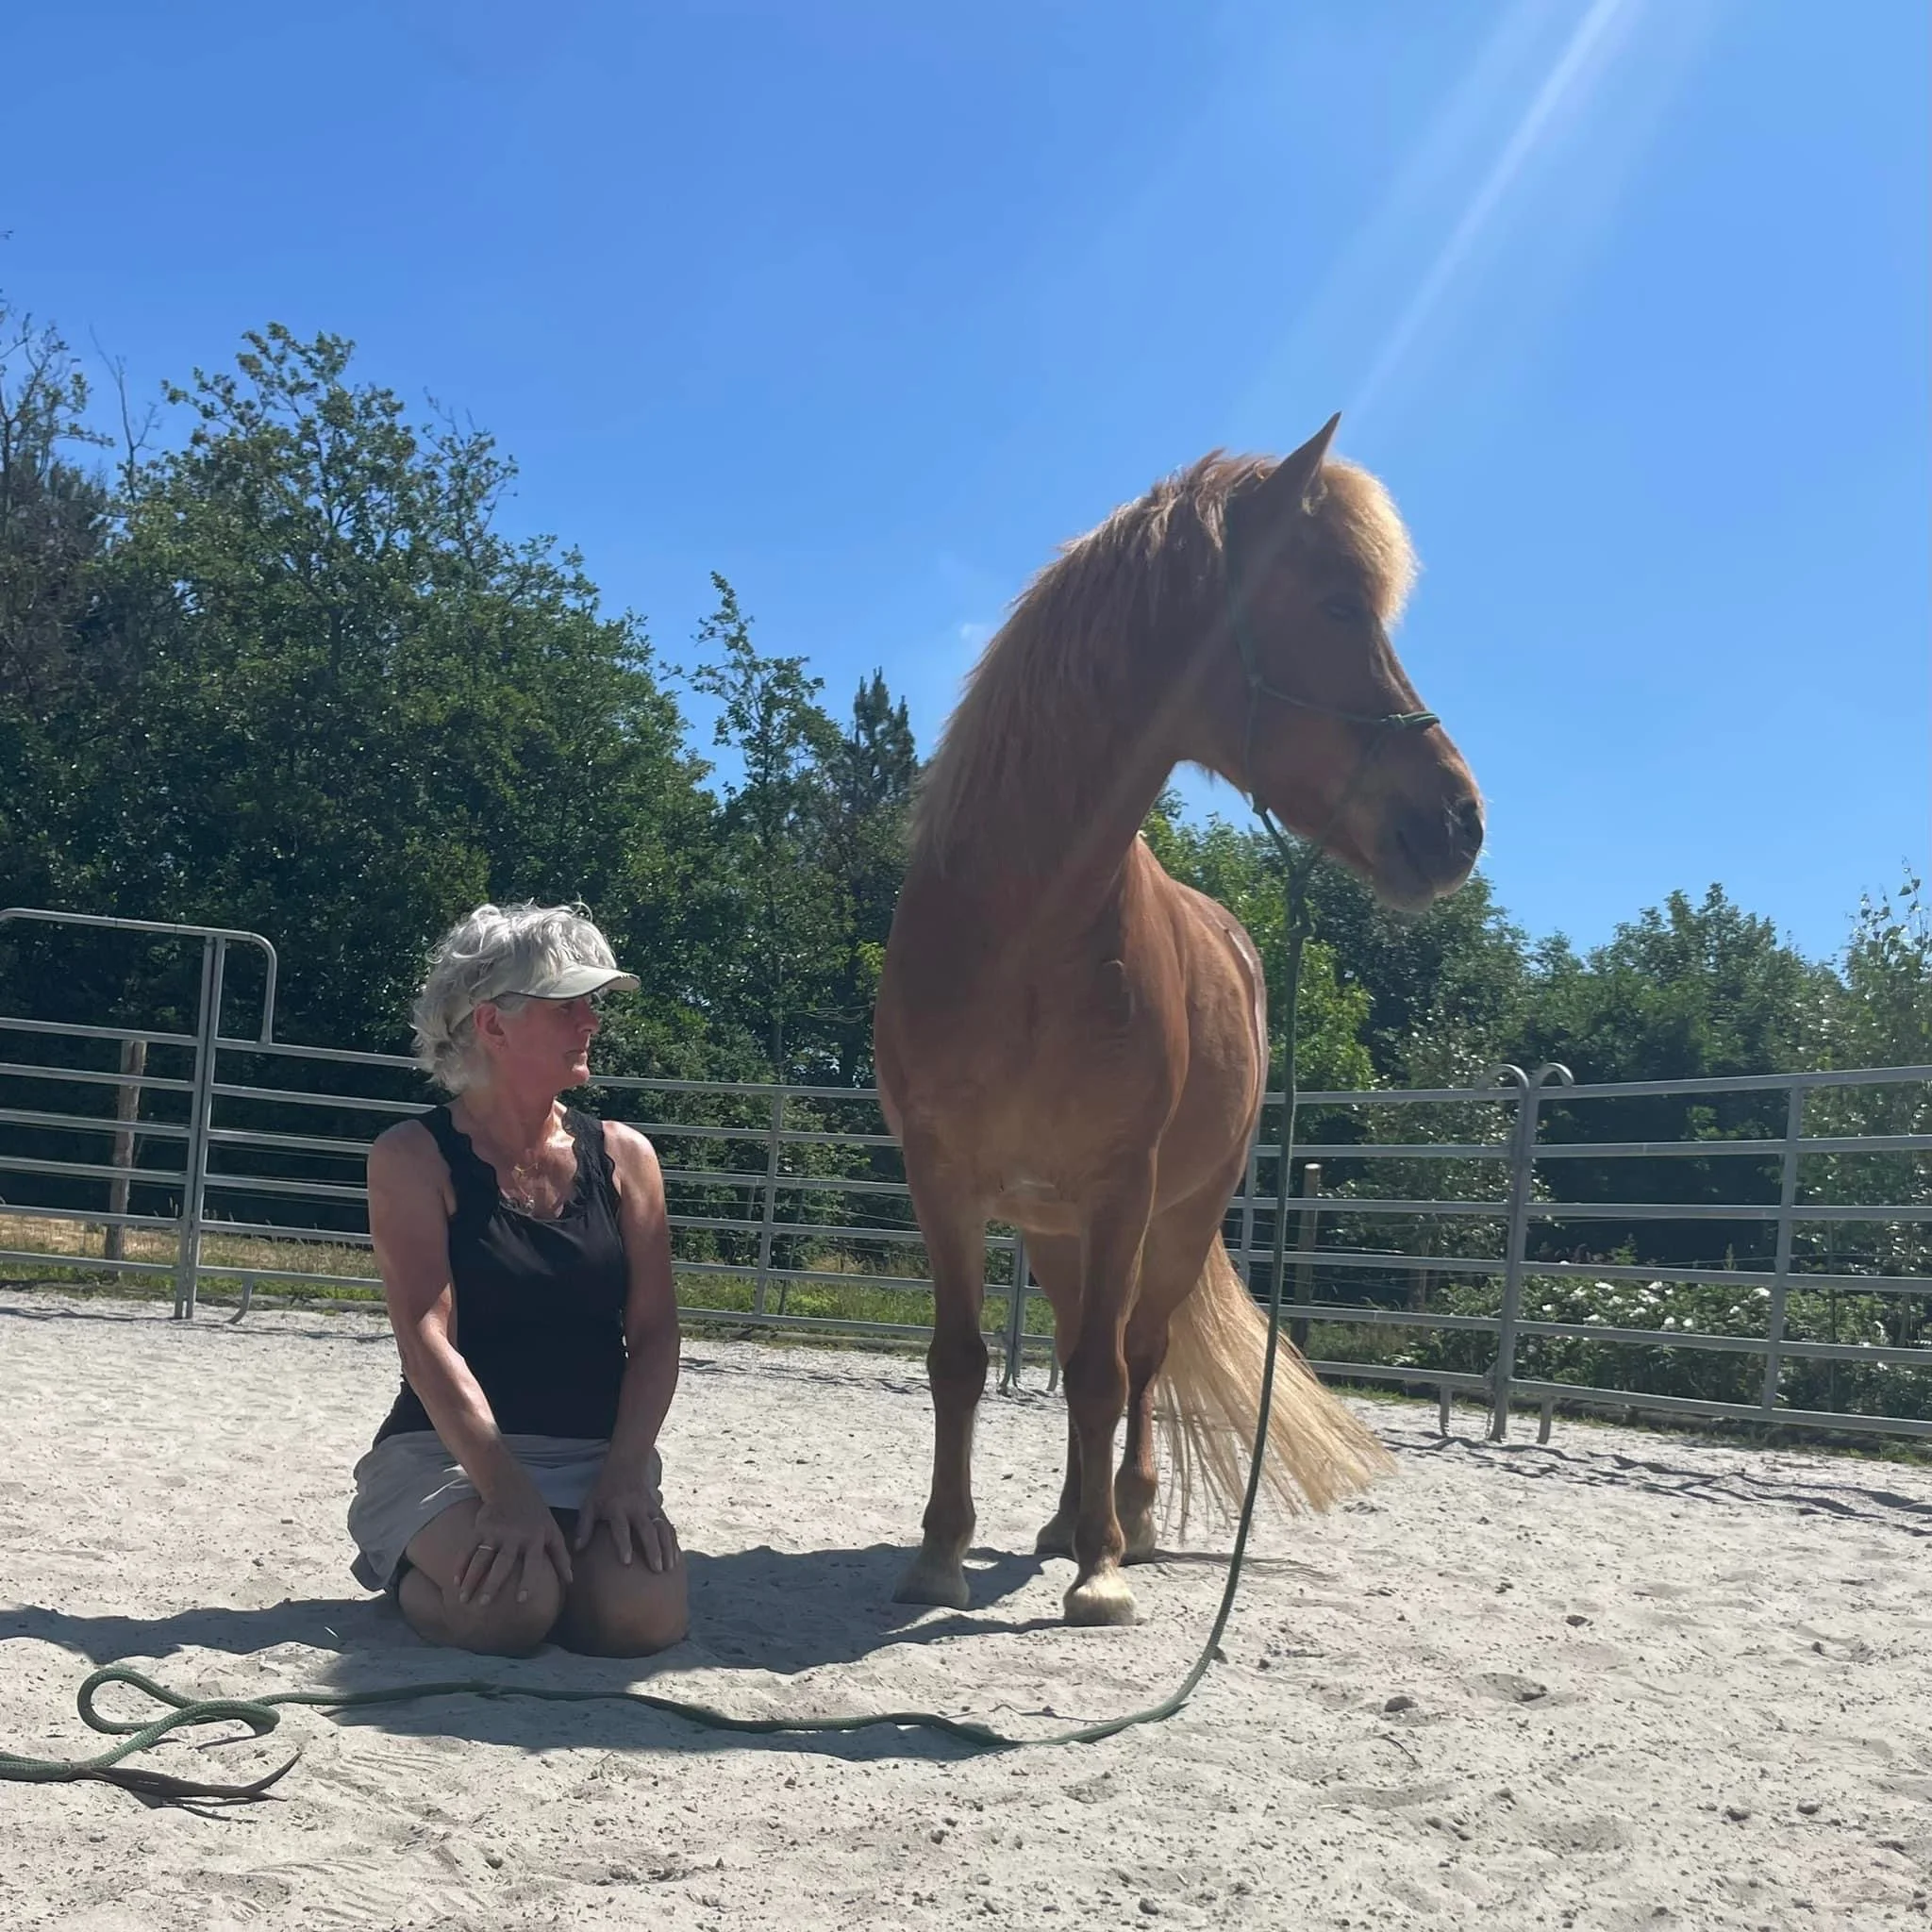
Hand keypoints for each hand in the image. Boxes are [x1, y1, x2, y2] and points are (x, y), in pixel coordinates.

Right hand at [460, 1481, 572, 1606]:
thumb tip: (570, 1581)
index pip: (533, 1563)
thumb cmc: (536, 1515)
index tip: (522, 1600)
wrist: (512, 1487)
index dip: (528, 1581)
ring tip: (464, 1599)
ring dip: (472, 1578)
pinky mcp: (480, 1527)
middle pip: (503, 1563)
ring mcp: (496, 1531)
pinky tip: (456, 1581)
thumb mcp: (552, 1531)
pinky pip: (468, 1548)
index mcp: (535, 1539)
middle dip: (493, 1583)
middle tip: (484, 1604)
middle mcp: (515, 1536)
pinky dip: (461, 1564)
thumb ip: (561, 1556)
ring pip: (481, 1557)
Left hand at [575, 1464, 680, 1573]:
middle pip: (647, 1530)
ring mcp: (650, 1507)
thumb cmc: (604, 1489)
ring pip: (662, 1528)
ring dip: (667, 1547)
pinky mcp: (658, 1508)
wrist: (625, 1465)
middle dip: (653, 1550)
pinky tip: (676, 1556)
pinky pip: (668, 1525)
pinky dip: (673, 1541)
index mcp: (617, 1508)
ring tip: (669, 1567)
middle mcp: (636, 1508)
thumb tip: (578, 1548)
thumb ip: (584, 1527)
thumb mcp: (590, 1505)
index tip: (627, 1562)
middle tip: (657, 1569)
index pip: (621, 1528)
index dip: (624, 1545)